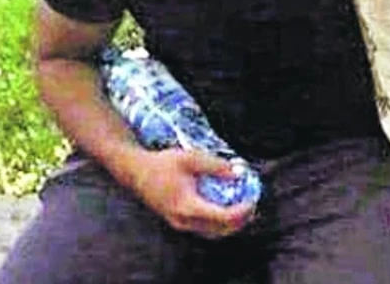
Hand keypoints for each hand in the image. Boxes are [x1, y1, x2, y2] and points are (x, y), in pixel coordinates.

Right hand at [122, 148, 257, 238]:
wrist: (136, 171)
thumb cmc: (163, 163)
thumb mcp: (192, 158)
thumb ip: (217, 166)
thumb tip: (238, 173)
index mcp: (189, 207)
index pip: (224, 217)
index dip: (243, 209)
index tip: (253, 197)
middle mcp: (185, 221)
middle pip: (221, 230)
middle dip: (241, 219)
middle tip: (252, 203)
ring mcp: (180, 223)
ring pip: (213, 232)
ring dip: (231, 222)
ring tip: (242, 205)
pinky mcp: (178, 221)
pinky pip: (204, 228)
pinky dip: (218, 221)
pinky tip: (225, 206)